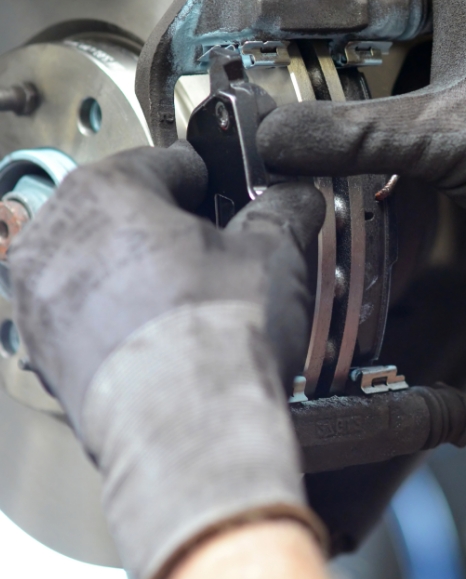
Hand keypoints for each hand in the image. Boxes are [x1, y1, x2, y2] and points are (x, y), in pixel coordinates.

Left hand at [9, 142, 326, 578]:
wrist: (188, 430)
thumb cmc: (217, 336)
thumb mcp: (274, 251)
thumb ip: (284, 209)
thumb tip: (296, 199)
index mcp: (109, 189)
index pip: (168, 162)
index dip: (210, 178)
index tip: (226, 194)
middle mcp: (59, 234)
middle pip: (126, 211)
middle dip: (171, 225)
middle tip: (214, 251)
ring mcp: (41, 296)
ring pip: (101, 261)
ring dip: (140, 269)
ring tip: (189, 297)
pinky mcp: (42, 351)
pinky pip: (85, 311)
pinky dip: (117, 313)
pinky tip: (162, 333)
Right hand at [258, 0, 465, 380]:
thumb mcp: (441, 138)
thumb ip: (353, 136)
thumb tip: (279, 136)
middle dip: (368, 5)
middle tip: (332, 45)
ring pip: (428, 39)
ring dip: (383, 64)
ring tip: (346, 98)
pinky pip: (437, 93)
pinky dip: (402, 111)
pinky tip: (383, 153)